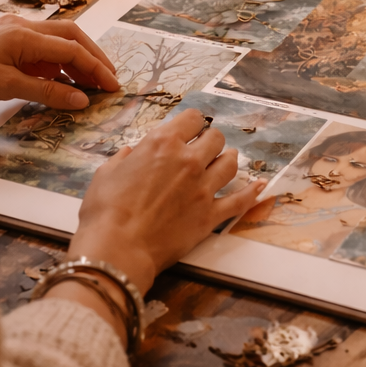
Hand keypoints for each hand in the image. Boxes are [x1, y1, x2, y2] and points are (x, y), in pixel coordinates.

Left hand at [0, 15, 119, 112]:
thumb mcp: (5, 86)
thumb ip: (46, 92)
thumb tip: (81, 99)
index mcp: (24, 33)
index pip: (72, 49)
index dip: (96, 68)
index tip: (112, 86)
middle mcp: (21, 27)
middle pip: (69, 38)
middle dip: (92, 58)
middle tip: (109, 80)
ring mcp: (11, 34)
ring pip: (54, 44)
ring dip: (74, 62)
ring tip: (89, 84)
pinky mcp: (2, 45)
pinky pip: (37, 52)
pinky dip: (54, 67)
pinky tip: (59, 82)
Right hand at [68, 109, 265, 293]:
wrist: (118, 248)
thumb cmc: (105, 210)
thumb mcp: (106, 173)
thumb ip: (124, 158)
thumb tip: (131, 153)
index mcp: (162, 143)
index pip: (193, 118)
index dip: (193, 122)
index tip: (191, 128)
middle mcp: (188, 160)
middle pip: (215, 139)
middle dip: (210, 141)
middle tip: (204, 149)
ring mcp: (203, 188)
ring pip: (230, 164)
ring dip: (228, 160)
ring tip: (225, 161)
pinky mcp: (210, 215)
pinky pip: (240, 200)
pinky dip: (252, 192)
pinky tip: (260, 186)